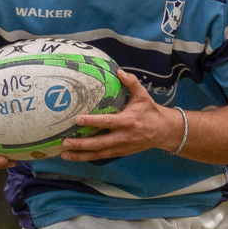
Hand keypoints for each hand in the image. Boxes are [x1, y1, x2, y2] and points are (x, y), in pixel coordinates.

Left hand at [61, 69, 178, 160]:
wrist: (163, 131)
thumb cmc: (150, 111)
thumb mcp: (143, 95)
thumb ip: (131, 82)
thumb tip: (119, 71)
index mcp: (128, 121)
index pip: (108, 122)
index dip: (92, 122)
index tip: (78, 119)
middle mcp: (124, 137)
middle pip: (100, 143)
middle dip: (81, 144)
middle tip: (65, 142)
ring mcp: (121, 147)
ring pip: (99, 154)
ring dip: (81, 155)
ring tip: (64, 154)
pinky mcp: (120, 152)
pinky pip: (102, 156)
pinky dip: (88, 157)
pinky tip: (75, 156)